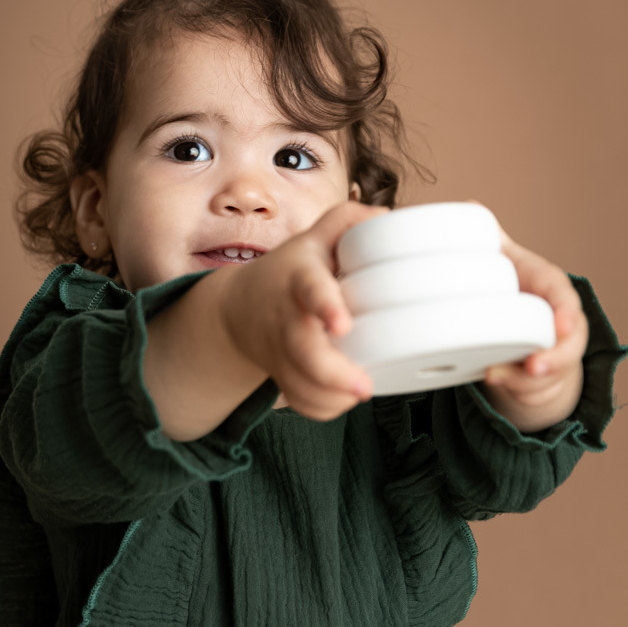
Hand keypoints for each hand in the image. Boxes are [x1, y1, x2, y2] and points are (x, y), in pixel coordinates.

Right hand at [219, 200, 388, 421]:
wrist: (239, 306)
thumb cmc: (289, 270)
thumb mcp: (311, 238)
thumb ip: (346, 220)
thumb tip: (389, 218)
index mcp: (300, 279)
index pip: (311, 290)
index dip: (326, 306)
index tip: (343, 323)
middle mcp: (288, 318)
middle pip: (303, 352)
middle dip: (332, 374)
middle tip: (364, 386)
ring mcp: (282, 351)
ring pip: (301, 385)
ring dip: (331, 397)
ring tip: (360, 391)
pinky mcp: (281, 374)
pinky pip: (299, 401)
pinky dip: (323, 408)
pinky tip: (343, 399)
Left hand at [468, 201, 587, 431]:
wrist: (525, 326)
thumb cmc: (515, 289)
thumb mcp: (506, 263)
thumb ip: (490, 238)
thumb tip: (467, 206)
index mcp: (548, 288)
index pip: (564, 296)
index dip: (565, 311)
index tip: (560, 325)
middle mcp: (558, 321)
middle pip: (570, 342)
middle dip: (555, 357)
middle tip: (533, 365)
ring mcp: (552, 351)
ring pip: (552, 370)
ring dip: (526, 377)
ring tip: (497, 374)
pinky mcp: (539, 376)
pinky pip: (533, 387)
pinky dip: (513, 386)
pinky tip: (493, 378)